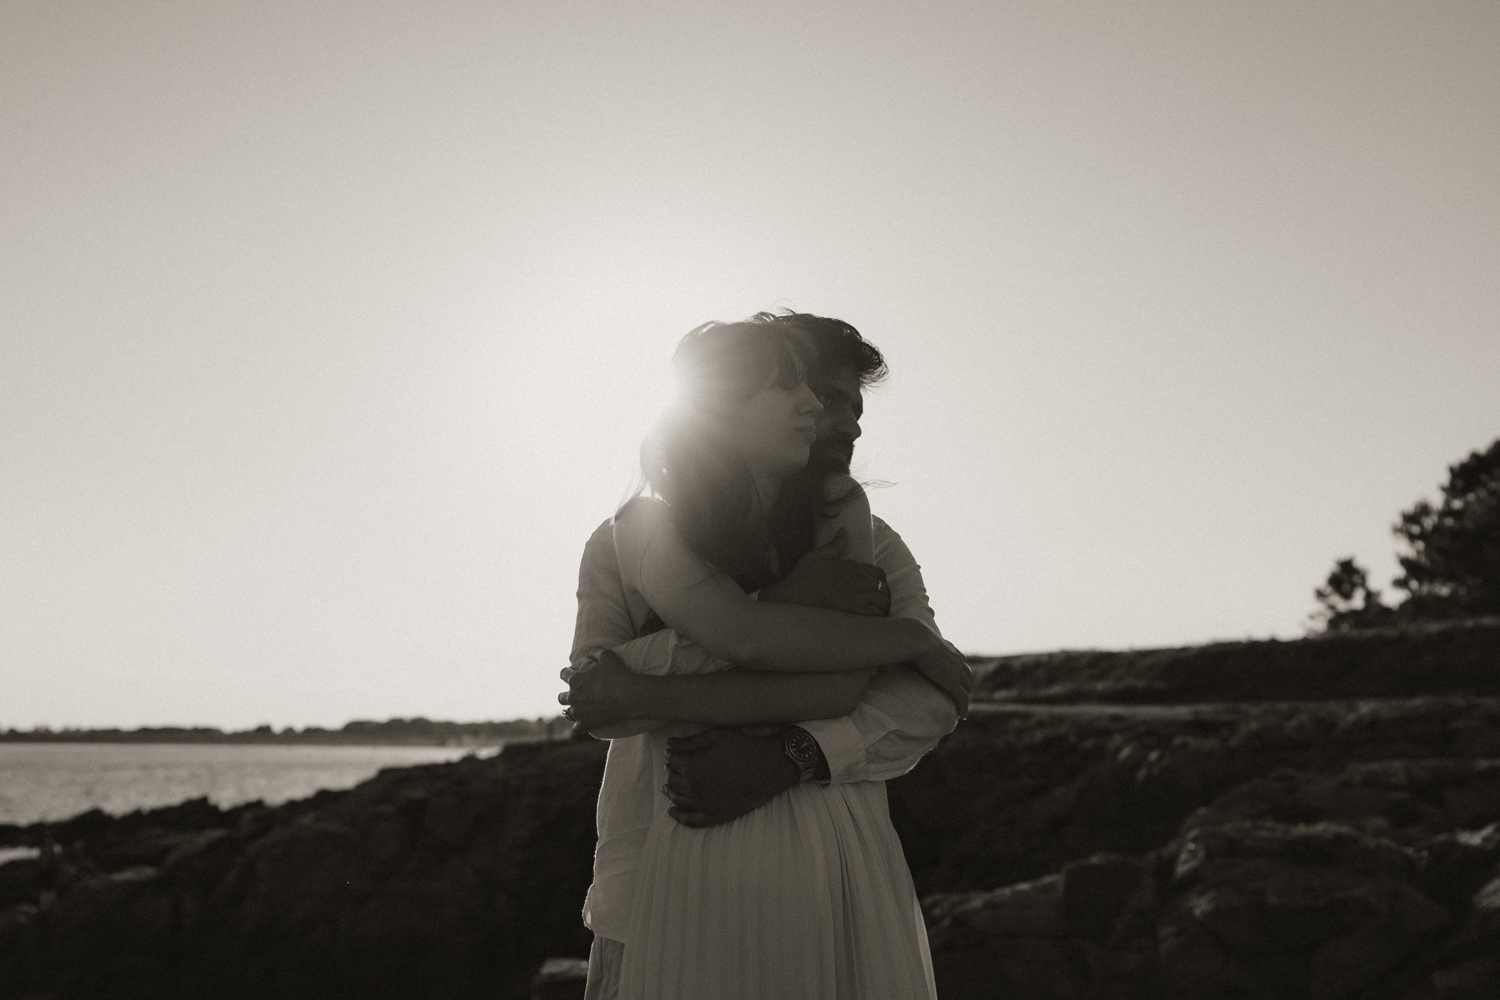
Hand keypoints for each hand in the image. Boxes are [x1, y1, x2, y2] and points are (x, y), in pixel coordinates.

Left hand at [558, 649, 644, 732]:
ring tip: (578, 709)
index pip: (563, 674)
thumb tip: (590, 652)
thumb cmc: (618, 674)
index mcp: (575, 679)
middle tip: (575, 694)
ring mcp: (579, 712)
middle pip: (561, 697)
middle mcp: (573, 696)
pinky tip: (584, 723)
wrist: (629, 696)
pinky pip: (576, 728)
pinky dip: (579, 726)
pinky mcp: (586, 724)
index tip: (571, 673)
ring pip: (567, 713)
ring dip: (571, 710)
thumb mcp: (607, 655)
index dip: (567, 672)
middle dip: (566, 694)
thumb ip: (596, 651)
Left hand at [663, 727, 799, 826]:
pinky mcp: (716, 816)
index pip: (673, 762)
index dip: (671, 756)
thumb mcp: (715, 737)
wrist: (769, 767)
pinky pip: (692, 821)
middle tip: (671, 768)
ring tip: (667, 787)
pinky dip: (679, 817)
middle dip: (670, 774)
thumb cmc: (743, 748)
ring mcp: (705, 805)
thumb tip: (669, 743)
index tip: (672, 753)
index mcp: (693, 768)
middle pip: (673, 782)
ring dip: (670, 793)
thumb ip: (689, 742)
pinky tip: (672, 812)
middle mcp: (695, 789)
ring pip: (679, 801)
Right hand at [758, 528, 890, 615]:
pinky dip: (878, 618)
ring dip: (882, 608)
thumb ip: (834, 544)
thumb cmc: (803, 577)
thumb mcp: (817, 556)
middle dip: (883, 596)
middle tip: (878, 604)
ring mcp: (859, 596)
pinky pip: (877, 615)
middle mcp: (859, 580)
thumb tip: (844, 530)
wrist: (793, 597)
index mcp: (852, 566)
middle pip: (884, 589)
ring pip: (884, 602)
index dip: (881, 582)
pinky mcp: (856, 611)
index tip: (876, 589)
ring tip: (876, 614)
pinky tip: (872, 621)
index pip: (879, 574)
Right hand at [913, 640, 973, 719]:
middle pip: (967, 677)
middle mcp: (958, 660)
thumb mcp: (917, 642)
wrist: (918, 640)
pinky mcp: (952, 682)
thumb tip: (900, 650)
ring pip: (967, 689)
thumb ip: (915, 647)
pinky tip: (962, 717)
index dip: (961, 674)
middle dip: (966, 687)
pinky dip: (964, 708)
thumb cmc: (912, 640)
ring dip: (965, 699)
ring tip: (961, 708)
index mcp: (951, 650)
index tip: (957, 681)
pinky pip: (962, 698)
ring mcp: (956, 671)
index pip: (961, 664)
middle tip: (960, 697)